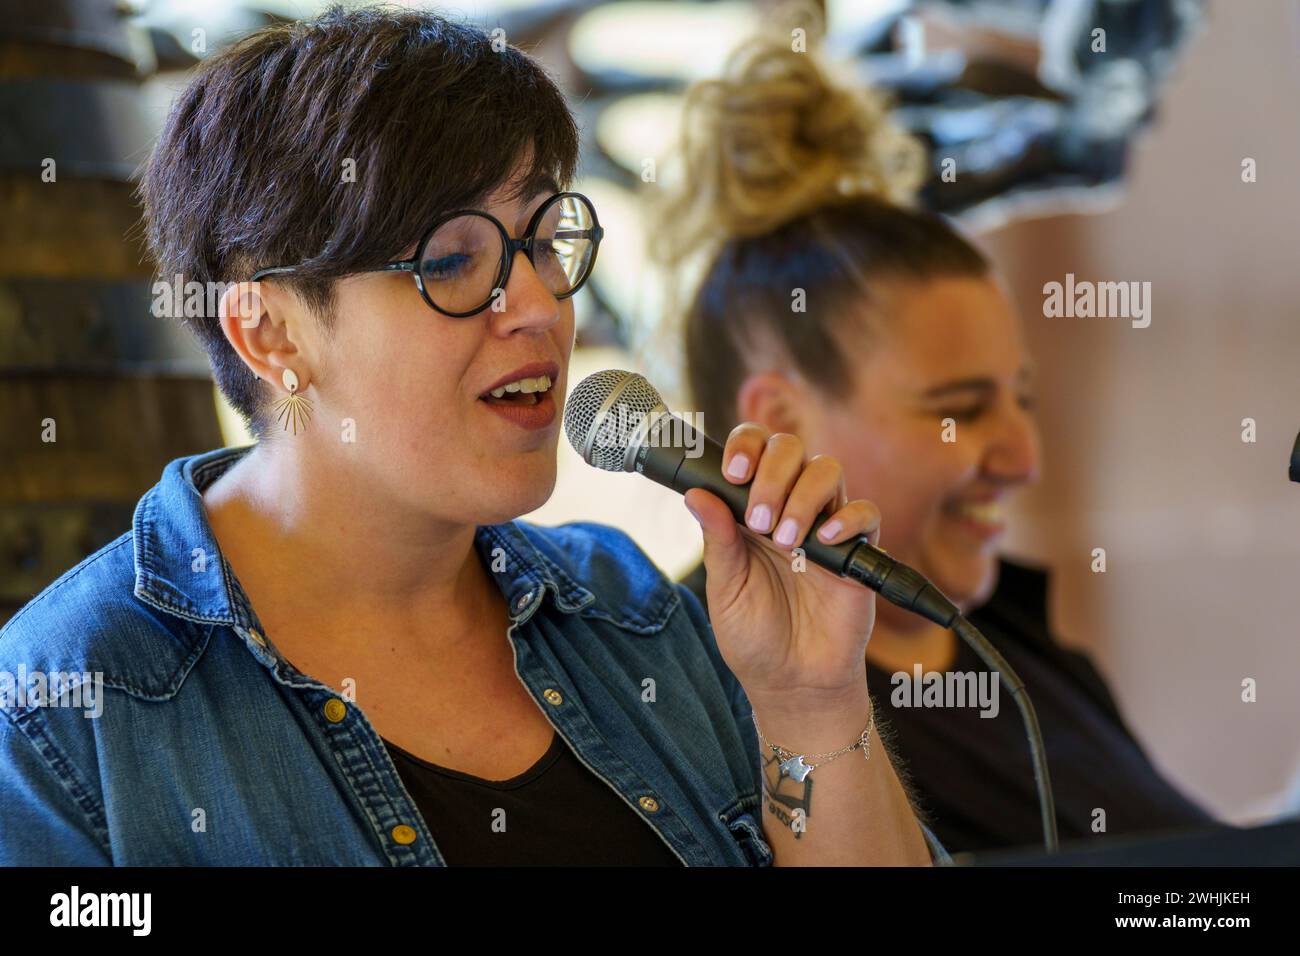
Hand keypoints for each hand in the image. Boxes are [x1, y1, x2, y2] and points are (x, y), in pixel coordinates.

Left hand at [683, 424, 881, 713]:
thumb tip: (696, 494)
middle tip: (759, 521)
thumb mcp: (725, 589)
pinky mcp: (858, 552)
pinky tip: (822, 541)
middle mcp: (789, 507)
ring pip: (827, 471)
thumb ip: (718, 541)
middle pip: (791, 449)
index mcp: (751, 510)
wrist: (792, 682)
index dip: (745, 447)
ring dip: (803, 496)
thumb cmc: (754, 635)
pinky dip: (846, 519)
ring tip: (786, 541)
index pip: (754, 451)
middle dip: (773, 474)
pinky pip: (865, 513)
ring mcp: (825, 526)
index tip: (733, 473)